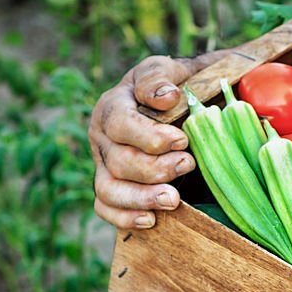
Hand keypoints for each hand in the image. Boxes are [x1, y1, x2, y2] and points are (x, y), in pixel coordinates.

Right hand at [88, 55, 199, 228]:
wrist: (184, 105)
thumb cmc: (178, 87)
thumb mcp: (172, 71)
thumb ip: (161, 78)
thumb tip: (165, 96)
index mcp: (114, 105)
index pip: (120, 123)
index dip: (149, 136)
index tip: (182, 140)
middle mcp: (102, 136)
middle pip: (118, 161)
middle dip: (155, 168)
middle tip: (188, 164)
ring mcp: (104, 163)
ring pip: (109, 188)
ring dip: (141, 198)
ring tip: (173, 200)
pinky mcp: (112, 185)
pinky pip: (106, 208)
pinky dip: (125, 217)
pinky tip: (151, 220)